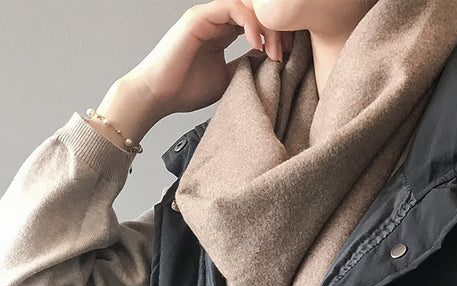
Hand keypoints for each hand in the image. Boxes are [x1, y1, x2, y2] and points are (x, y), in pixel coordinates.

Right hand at [122, 0, 293, 123]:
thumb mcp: (228, 78)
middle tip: (288, 51)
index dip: (276, 34)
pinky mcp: (199, 17)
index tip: (289, 55)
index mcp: (222, 31)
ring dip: (267, 27)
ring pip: (247, 6)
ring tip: (275, 52)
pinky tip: (258, 45)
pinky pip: (232, 8)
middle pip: (255, 11)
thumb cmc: (185, 90)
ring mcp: (207, 16)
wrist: (158, 96)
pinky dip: (250, 24)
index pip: (256, 22)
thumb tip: (272, 61)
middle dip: (277, 28)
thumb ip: (247, 66)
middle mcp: (216, 19)